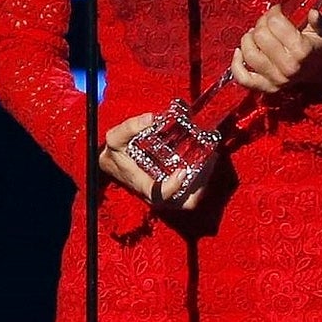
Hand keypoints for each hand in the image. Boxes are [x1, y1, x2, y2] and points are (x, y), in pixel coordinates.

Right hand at [98, 112, 212, 210]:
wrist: (111, 162)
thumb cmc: (115, 152)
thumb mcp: (116, 137)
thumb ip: (130, 127)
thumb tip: (152, 119)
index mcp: (142, 184)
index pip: (159, 195)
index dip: (173, 187)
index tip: (182, 170)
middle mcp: (155, 194)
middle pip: (182, 202)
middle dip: (199, 185)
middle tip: (208, 161)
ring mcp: (163, 194)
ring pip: (189, 199)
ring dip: (202, 181)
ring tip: (210, 158)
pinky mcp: (169, 190)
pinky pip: (189, 193)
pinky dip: (200, 180)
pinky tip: (204, 161)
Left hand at [231, 6, 321, 94]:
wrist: (318, 75)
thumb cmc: (316, 49)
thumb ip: (319, 22)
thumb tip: (312, 12)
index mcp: (301, 50)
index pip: (275, 22)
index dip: (273, 12)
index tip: (277, 11)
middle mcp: (288, 66)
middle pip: (260, 35)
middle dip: (261, 24)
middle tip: (266, 23)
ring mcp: (276, 79)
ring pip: (249, 53)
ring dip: (248, 39)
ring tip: (254, 34)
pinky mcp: (265, 88)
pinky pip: (243, 78)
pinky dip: (236, 64)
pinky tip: (239, 52)